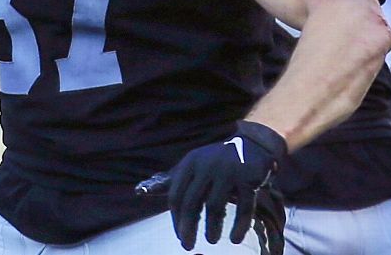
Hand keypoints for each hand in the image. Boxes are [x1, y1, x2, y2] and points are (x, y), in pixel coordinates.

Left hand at [136, 121, 286, 253]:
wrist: (251, 145)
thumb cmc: (214, 162)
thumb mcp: (191, 167)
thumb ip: (170, 181)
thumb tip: (139, 191)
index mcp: (190, 163)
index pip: (176, 196)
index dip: (176, 219)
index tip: (180, 236)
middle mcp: (207, 165)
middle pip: (192, 202)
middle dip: (188, 227)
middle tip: (188, 246)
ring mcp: (228, 170)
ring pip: (215, 205)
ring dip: (212, 227)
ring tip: (211, 240)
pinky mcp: (249, 177)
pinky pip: (244, 207)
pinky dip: (239, 225)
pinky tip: (235, 238)